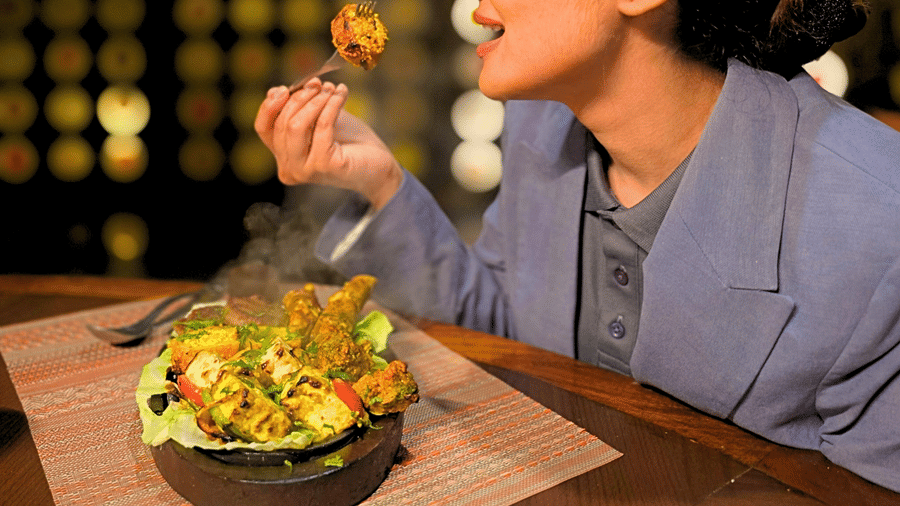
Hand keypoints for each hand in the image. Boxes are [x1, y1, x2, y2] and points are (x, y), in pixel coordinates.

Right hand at [255, 78, 402, 209]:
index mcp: (284, 158)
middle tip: (320, 84)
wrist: (379, 166)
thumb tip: (276, 91)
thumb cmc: (349, 143)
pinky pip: (322, 125)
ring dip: (315, 100)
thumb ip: (298, 109)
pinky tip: (342, 94)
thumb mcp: (318, 121)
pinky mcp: (324, 166)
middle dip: (301, 97)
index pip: (262, 129)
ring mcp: (305, 170)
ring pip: (296, 125)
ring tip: (331, 90)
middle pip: (282, 124)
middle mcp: (290, 169)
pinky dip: (332, 104)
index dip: (270, 105)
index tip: (286, 88)